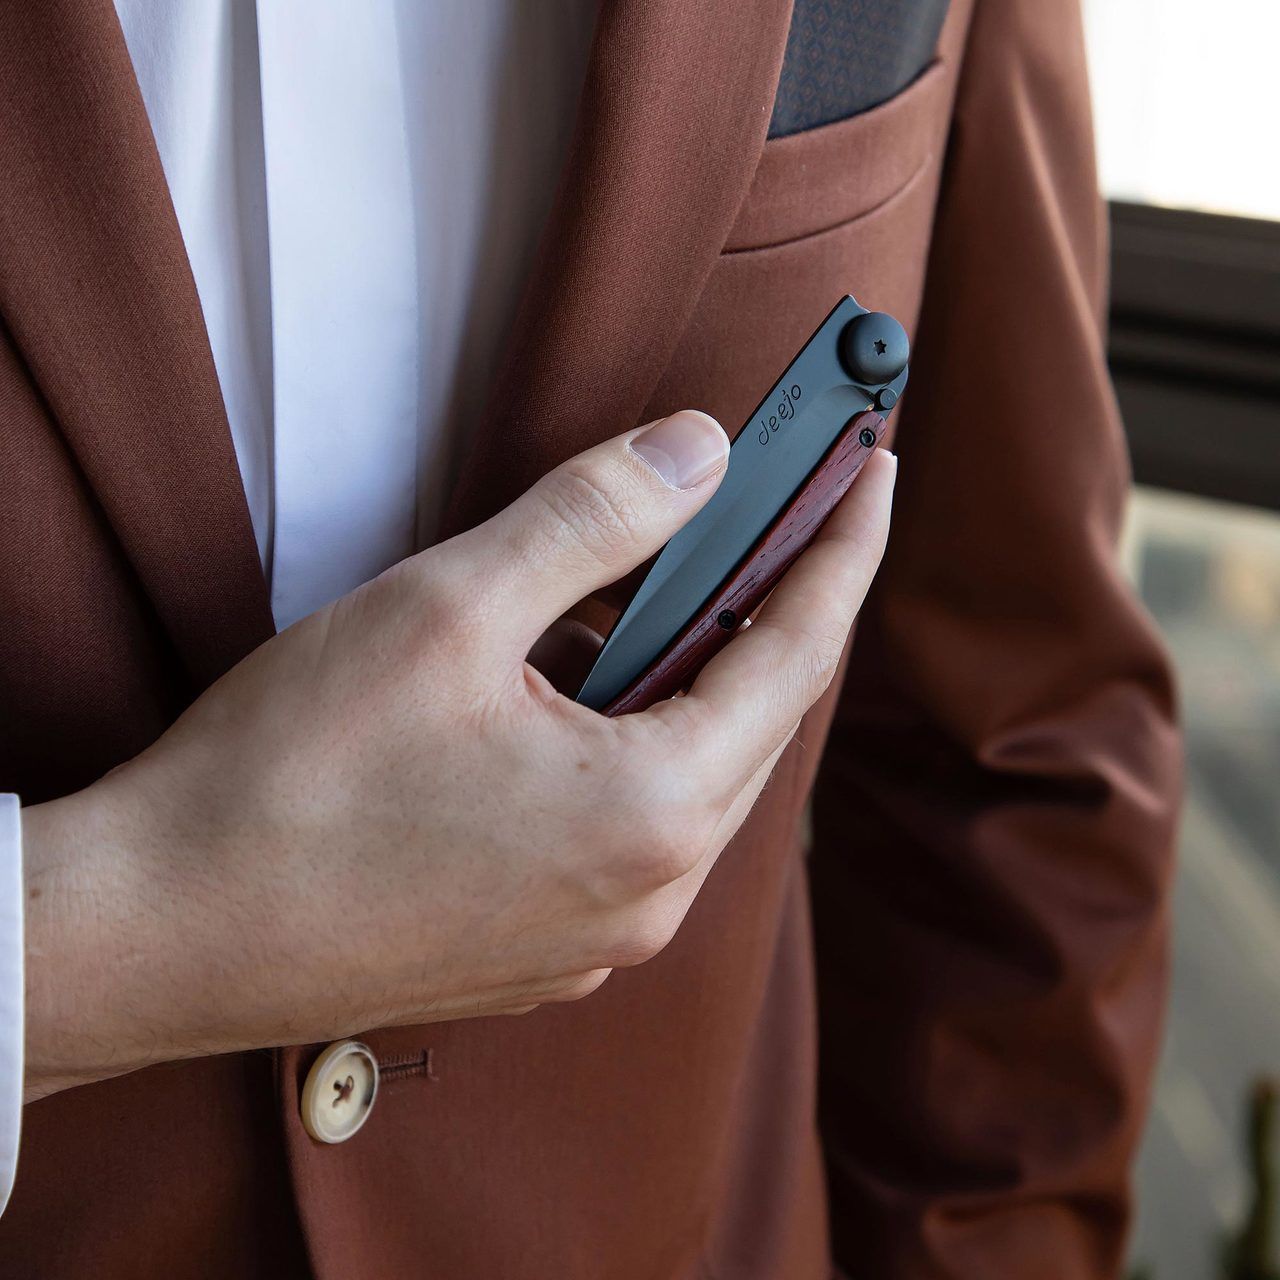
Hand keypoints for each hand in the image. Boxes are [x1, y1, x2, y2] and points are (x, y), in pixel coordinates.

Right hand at [23, 410, 895, 1098]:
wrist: (164, 929)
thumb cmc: (291, 777)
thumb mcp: (450, 607)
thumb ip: (595, 519)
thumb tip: (698, 454)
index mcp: (651, 814)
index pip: (797, 653)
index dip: (840, 548)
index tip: (870, 474)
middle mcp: (647, 897)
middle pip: (748, 719)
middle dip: (758, 606)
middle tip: (757, 513)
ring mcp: (597, 940)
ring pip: (685, 776)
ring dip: (676, 678)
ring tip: (628, 597)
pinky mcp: (543, 953)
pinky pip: (626, 829)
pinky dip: (624, 746)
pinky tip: (559, 699)